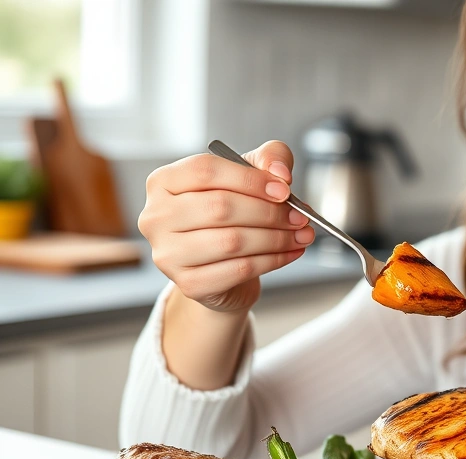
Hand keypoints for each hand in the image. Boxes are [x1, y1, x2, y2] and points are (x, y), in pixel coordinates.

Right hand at [139, 141, 313, 313]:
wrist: (221, 266)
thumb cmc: (231, 214)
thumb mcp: (249, 176)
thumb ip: (269, 159)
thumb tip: (280, 174)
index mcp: (163, 182)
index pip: (205, 171)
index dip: (250, 179)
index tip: (284, 189)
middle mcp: (156, 217)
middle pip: (220, 207)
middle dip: (269, 212)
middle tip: (299, 216)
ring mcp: (168, 254)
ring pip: (231, 241)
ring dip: (276, 238)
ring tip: (301, 234)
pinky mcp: (188, 284)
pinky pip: (239, 269)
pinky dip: (273, 260)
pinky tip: (290, 252)